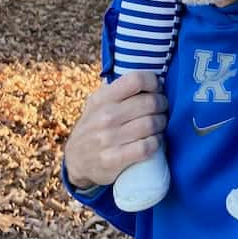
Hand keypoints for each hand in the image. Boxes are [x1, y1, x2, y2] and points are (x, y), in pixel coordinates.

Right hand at [63, 71, 167, 190]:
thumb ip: (118, 89)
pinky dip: (156, 143)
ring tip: (160, 124)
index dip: (153, 82)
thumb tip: (148, 77)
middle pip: (149, 102)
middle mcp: (105, 116)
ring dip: (161, 124)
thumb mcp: (97, 103)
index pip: (136, 80)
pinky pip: (146, 147)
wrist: (74, 161)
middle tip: (163, 108)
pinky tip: (154, 140)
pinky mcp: (113, 160)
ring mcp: (108, 139)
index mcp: (103, 98)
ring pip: (151, 124)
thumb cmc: (94, 126)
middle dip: (162, 104)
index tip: (157, 89)